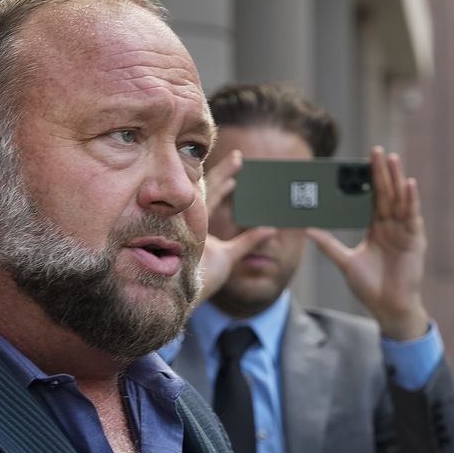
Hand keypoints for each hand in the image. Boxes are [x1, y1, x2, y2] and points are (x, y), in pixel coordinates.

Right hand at [198, 150, 276, 301]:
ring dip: (223, 176)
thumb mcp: (231, 257)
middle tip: (239, 157)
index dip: (223, 178)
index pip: (212, 195)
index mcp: (200, 224)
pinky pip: (206, 207)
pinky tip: (232, 182)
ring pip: (206, 193)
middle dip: (224, 172)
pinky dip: (219, 193)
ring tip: (237, 162)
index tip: (236, 164)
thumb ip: (248, 241)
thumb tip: (270, 229)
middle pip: (210, 190)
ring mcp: (191, 223)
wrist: (183, 296)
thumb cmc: (203, 279)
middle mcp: (194, 221)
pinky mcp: (194, 230)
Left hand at [306, 147, 428, 340]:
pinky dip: (411, 199)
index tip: (361, 162)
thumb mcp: (344, 262)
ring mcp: (405, 232)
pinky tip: (408, 183)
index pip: (372, 199)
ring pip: (400, 199)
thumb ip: (328, 244)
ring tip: (392, 158)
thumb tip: (307, 229)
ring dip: (396, 179)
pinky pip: (413, 215)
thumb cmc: (370, 287)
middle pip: (386, 194)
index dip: (368, 181)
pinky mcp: (415, 240)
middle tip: (376, 150)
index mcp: (376, 229)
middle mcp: (392, 226)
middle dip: (381, 172)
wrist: (388, 308)